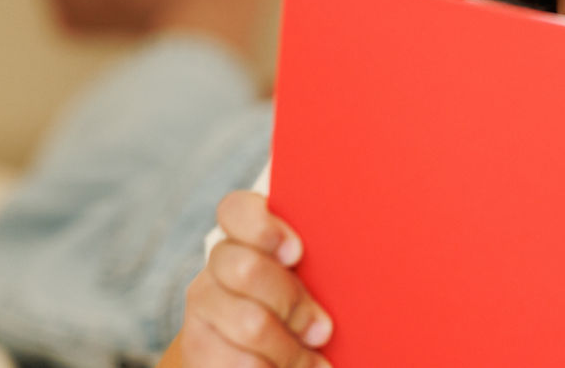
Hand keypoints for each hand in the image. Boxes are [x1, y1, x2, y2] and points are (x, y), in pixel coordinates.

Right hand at [172, 190, 332, 367]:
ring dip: (290, 349)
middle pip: (245, 269)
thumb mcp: (320, 278)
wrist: (267, 355)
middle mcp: (221, 262)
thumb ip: (326, 256)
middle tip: (322, 330)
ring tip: (314, 361)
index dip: (264, 228)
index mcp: (251, 232)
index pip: (237, 210)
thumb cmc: (311, 307)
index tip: (297, 253)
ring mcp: (204, 303)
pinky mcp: (196, 344)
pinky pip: (236, 361)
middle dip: (292, 303)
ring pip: (248, 322)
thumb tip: (368, 244)